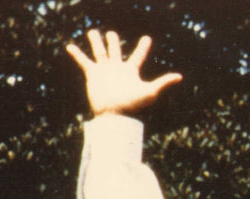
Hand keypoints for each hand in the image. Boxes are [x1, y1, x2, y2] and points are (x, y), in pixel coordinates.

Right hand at [66, 30, 181, 116]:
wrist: (114, 115)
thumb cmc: (132, 106)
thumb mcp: (150, 93)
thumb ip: (163, 83)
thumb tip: (180, 77)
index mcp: (130, 71)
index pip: (138, 56)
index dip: (143, 47)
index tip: (147, 38)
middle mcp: (117, 69)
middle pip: (115, 51)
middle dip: (113, 42)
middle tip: (111, 35)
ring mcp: (104, 71)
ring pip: (99, 52)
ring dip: (95, 42)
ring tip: (92, 32)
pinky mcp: (93, 75)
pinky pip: (84, 62)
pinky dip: (77, 54)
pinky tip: (70, 46)